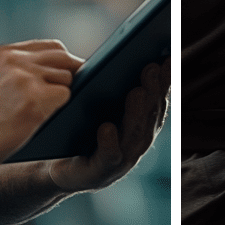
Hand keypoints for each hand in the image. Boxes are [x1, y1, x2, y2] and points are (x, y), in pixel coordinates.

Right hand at [0, 40, 82, 168]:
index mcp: (4, 53)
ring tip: (38, 110)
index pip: (51, 46)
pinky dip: (58, 108)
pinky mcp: (35, 98)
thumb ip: (18, 69)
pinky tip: (40, 117)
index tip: (64, 75)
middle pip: (64, 58)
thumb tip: (56, 70)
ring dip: (59, 95)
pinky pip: (64, 95)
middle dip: (69, 75)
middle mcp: (15, 60)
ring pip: (66, 78)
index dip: (62, 62)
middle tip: (62, 94)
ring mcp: (26, 77)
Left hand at [49, 56, 170, 192]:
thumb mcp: (98, 106)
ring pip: (134, 135)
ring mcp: (122, 161)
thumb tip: (124, 51)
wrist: (56, 168)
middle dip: (153, 91)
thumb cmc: (79, 131)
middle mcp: (137, 143)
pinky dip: (110, 142)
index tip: (168, 56)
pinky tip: (107, 127)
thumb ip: (113, 87)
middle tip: (152, 67)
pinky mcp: (99, 174)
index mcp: (141, 124)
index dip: (166, 80)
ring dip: (136, 113)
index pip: (157, 99)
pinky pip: (108, 157)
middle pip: (149, 115)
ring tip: (136, 92)